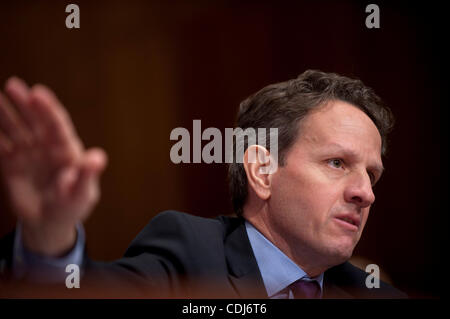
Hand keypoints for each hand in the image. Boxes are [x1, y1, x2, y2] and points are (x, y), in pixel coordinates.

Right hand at [0, 77, 106, 256]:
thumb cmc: (72, 208)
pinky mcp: (12, 163)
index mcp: (67, 150)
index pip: (57, 125)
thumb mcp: (82, 195)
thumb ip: (87, 176)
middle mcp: (47, 147)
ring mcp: (29, 153)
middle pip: (35, 121)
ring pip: (15, 129)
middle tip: (13, 85)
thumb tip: (97, 157)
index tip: (38, 93)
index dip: (48, 109)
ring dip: (5, 113)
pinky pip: (0, 145)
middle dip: (26, 104)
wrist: (49, 223)